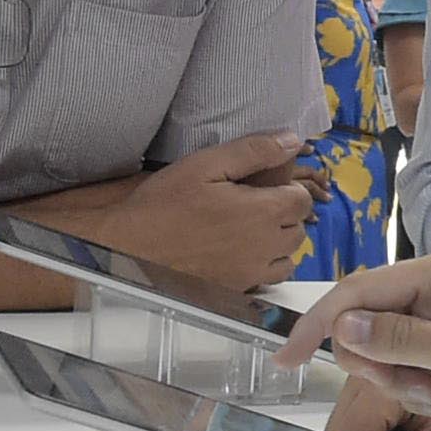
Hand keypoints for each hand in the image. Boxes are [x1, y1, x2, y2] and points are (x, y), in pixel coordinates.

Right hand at [93, 131, 313, 289]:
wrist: (129, 248)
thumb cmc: (163, 204)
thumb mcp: (205, 164)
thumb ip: (253, 151)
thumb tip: (291, 141)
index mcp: (262, 213)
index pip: (301, 200)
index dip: (287, 189)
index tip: (265, 187)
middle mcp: (264, 247)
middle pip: (298, 228)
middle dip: (284, 214)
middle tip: (253, 204)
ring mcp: (252, 272)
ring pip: (287, 257)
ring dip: (277, 242)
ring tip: (248, 228)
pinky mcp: (237, 290)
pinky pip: (268, 278)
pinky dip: (264, 266)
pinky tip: (240, 252)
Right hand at [275, 252, 430, 422]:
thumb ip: (403, 339)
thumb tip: (345, 325)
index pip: (359, 291)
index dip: (319, 323)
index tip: (286, 358)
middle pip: (364, 318)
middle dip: (374, 362)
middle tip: (412, 391)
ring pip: (380, 342)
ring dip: (394, 378)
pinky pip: (402, 355)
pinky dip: (409, 381)